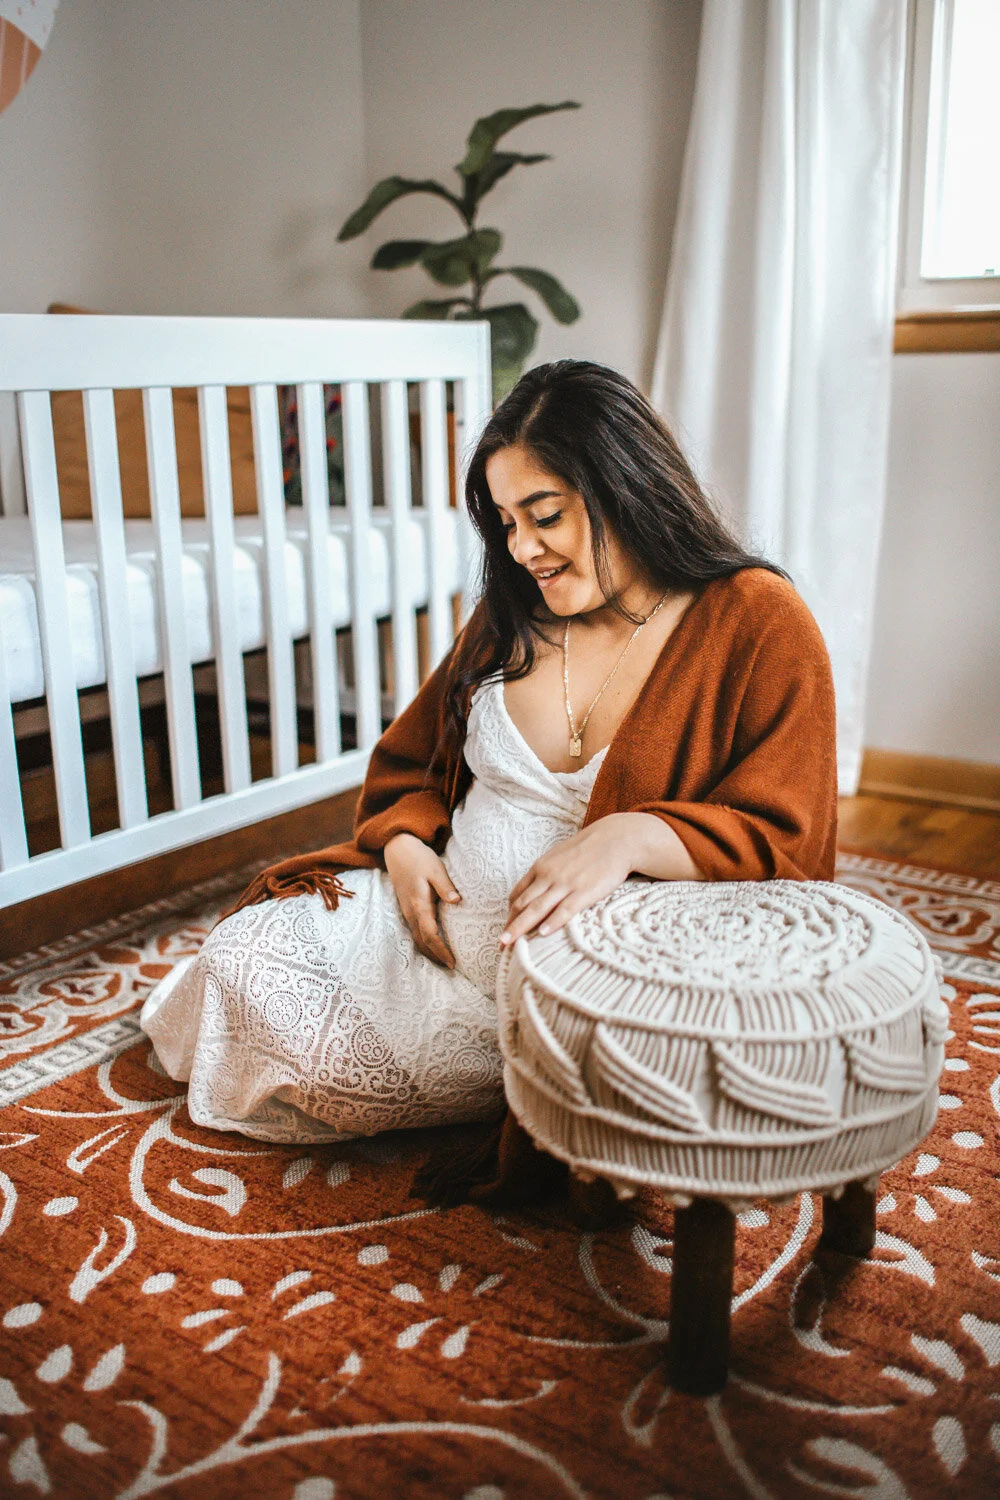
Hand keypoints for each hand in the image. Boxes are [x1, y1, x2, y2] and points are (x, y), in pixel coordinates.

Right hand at [383, 832, 460, 968]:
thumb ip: (446, 887)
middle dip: (436, 957)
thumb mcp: (436, 869)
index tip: (452, 963)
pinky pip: (414, 932)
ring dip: (429, 952)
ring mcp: (407, 912)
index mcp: (419, 905)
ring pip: (416, 939)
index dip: (441, 951)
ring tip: (444, 962)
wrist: (398, 851)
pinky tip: (433, 946)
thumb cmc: (419, 859)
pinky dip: (424, 943)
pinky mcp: (407, 909)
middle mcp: (411, 912)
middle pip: (422, 942)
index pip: (430, 935)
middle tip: (452, 968)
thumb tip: (457, 901)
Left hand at [501, 812, 703, 947]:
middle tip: (500, 944)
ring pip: (537, 908)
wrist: (616, 839)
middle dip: (509, 925)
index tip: (505, 927)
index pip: (518, 894)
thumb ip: (546, 873)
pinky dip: (552, 922)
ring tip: (509, 943)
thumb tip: (535, 889)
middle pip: (522, 904)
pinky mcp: (584, 891)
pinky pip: (564, 909)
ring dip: (520, 927)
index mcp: (541, 867)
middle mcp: (549, 876)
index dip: (508, 913)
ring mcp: (565, 884)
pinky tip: (542, 934)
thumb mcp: (560, 856)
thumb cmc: (588, 849)